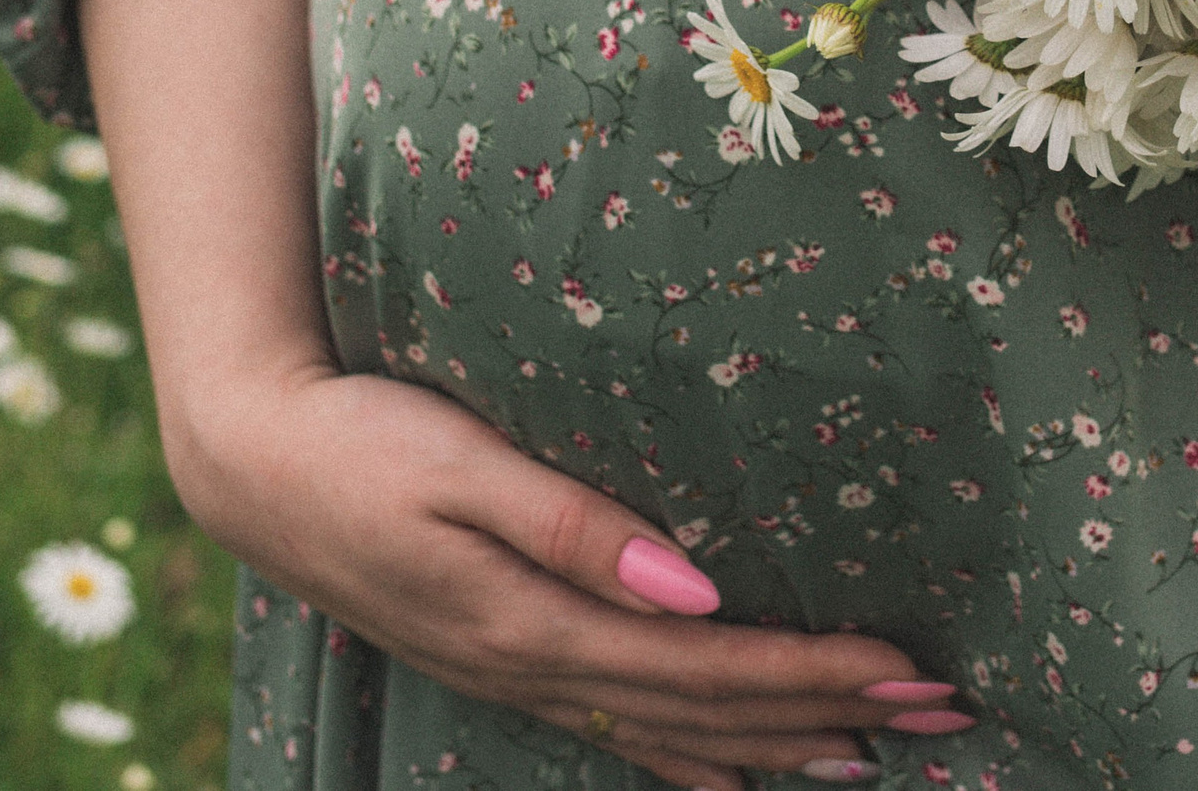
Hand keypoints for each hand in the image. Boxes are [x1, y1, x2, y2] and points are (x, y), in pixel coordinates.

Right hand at [168, 361, 971, 788]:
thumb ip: (575, 525)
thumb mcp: (461, 464)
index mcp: (536, 620)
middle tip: (947, 713)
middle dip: (831, 711)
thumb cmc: (360, 441)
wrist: (249, 463)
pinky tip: (735, 772)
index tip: (910, 669)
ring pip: (673, 732)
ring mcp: (518, 675)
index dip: (814, 670)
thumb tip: (692, 586)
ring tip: (878, 752)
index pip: (709, 663)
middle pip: (709, 710)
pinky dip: (690, 757)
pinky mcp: (502, 659)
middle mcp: (537, 666)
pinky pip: (617, 729)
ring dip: (779, 742)